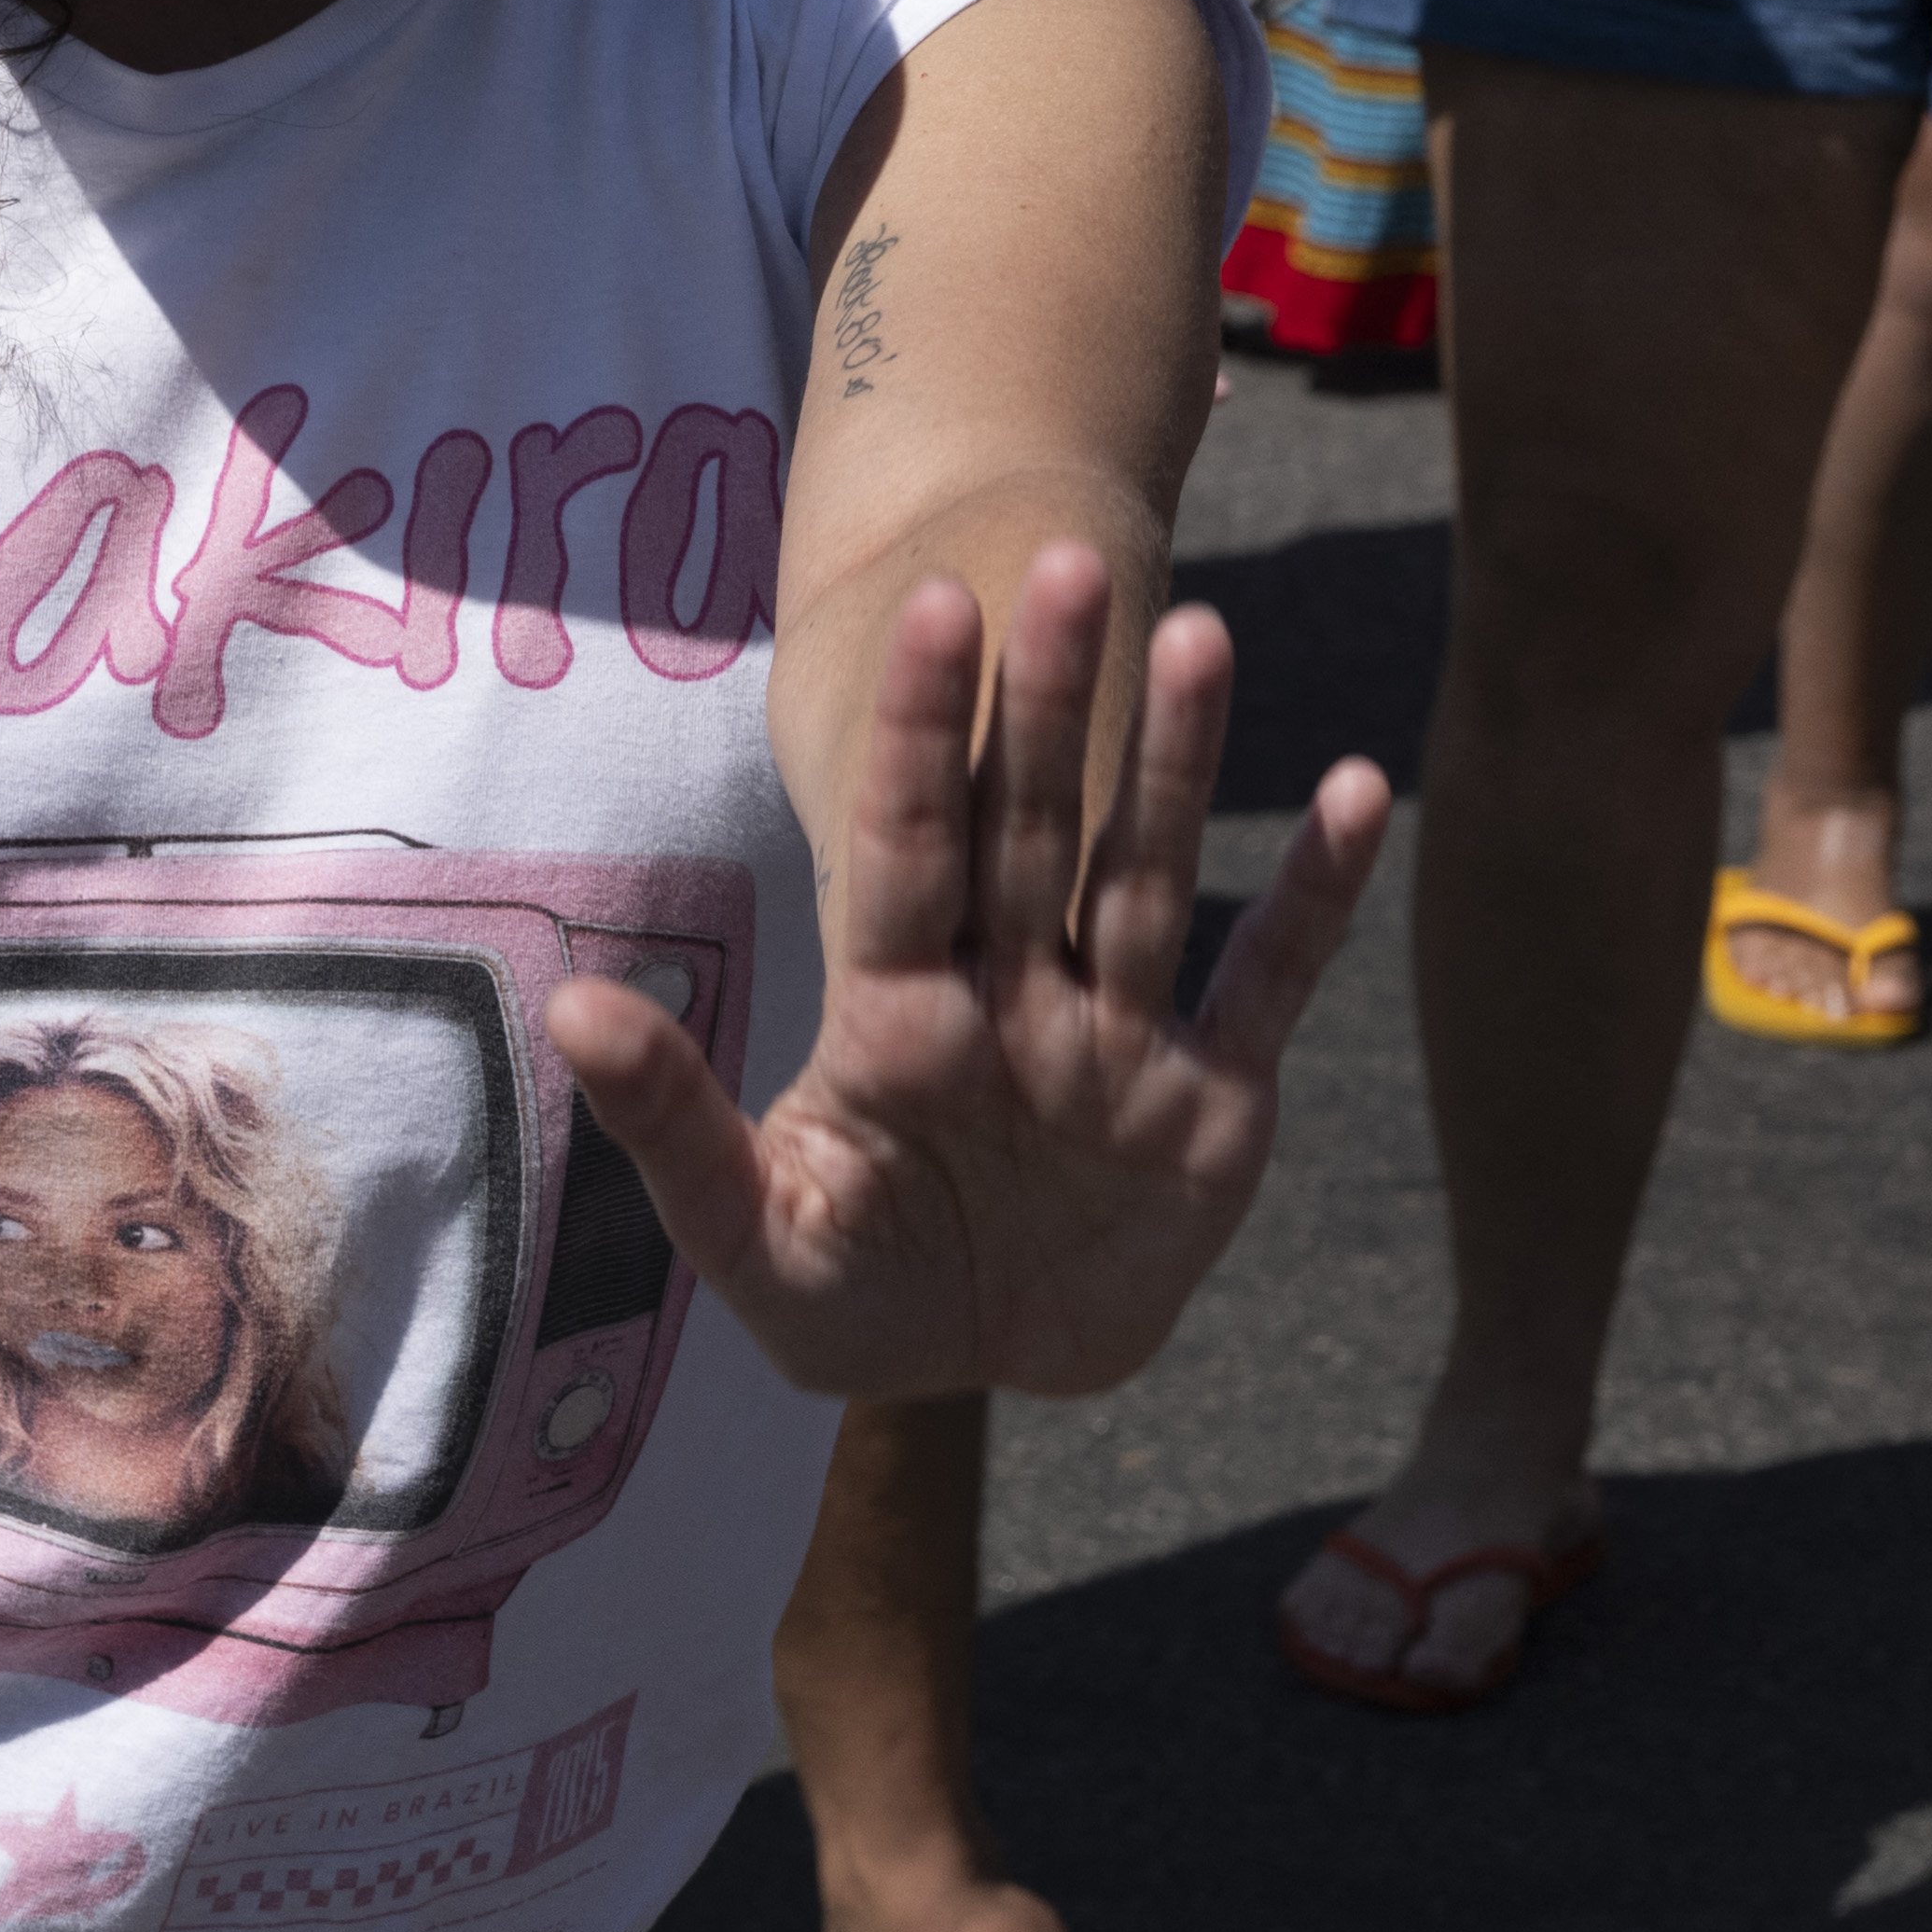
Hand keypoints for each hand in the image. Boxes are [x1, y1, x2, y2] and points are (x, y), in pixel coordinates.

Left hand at [548, 547, 1388, 1404]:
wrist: (978, 1371)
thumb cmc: (847, 1297)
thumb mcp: (749, 1235)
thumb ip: (672, 1125)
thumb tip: (570, 1013)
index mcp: (899, 1014)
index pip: (909, 846)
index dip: (927, 735)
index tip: (937, 609)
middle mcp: (1015, 995)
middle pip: (1032, 825)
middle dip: (1049, 702)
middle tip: (1066, 560)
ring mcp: (1119, 1039)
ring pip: (1149, 873)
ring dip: (1179, 759)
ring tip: (1200, 632)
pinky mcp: (1215, 1102)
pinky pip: (1270, 979)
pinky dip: (1317, 893)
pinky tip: (1361, 789)